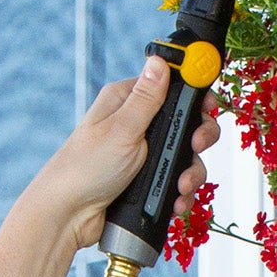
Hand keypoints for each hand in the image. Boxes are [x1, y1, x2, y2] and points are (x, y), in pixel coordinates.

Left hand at [29, 56, 221, 253]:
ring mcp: (142, 154)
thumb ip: (147, 98)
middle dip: (197, 140)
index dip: (194, 96)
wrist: (68, 216)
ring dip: (189, 173)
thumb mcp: (122, 128)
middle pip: (184, 124)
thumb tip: (159, 61)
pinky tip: (175, 200)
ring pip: (183, 157)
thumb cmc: (84, 168)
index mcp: (127, 102)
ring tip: (180, 187)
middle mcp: (137, 125)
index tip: (208, 107)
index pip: (171, 88)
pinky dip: (179, 192)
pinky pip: (174, 181)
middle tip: (196, 147)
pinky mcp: (145, 180)